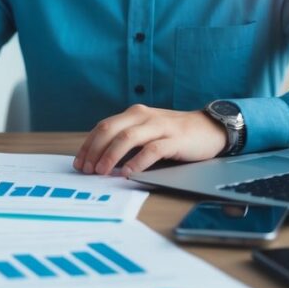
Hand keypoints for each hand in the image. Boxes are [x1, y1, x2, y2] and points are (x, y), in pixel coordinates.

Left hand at [73, 104, 226, 176]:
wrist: (209, 129)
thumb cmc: (173, 134)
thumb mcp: (146, 132)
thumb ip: (127, 139)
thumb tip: (99, 160)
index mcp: (134, 114)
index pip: (103, 126)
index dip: (89, 145)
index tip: (79, 162)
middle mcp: (143, 116)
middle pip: (110, 130)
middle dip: (95, 150)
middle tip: (87, 169)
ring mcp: (159, 126)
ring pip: (127, 138)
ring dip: (111, 156)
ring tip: (102, 172)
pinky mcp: (174, 139)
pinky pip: (152, 150)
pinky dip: (138, 162)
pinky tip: (128, 173)